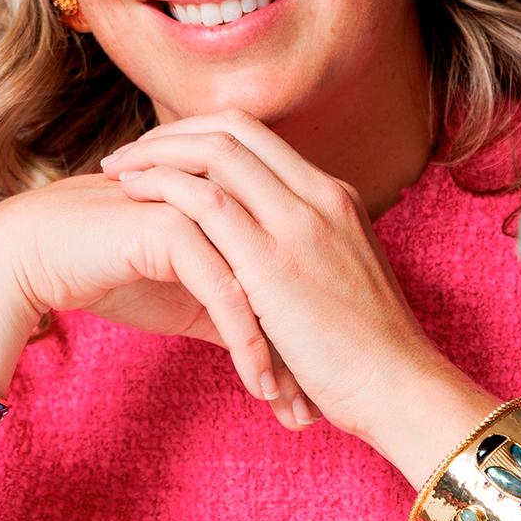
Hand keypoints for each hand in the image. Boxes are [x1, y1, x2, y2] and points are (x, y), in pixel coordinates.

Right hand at [0, 171, 312, 429]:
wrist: (34, 255)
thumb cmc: (107, 271)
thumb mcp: (187, 303)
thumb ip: (231, 311)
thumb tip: (272, 353)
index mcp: (239, 204)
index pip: (293, 269)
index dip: (310, 333)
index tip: (324, 391)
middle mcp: (228, 197)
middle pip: (290, 276)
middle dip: (309, 349)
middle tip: (323, 409)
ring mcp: (202, 206)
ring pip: (265, 286)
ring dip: (286, 352)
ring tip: (298, 407)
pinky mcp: (171, 226)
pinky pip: (225, 291)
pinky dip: (247, 343)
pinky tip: (258, 385)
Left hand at [95, 109, 478, 445]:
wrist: (404, 391)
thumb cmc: (369, 356)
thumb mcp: (338, 285)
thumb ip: (301, 259)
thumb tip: (256, 264)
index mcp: (334, 199)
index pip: (259, 136)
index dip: (201, 134)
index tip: (161, 153)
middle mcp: (320, 197)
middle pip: (233, 129)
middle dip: (171, 133)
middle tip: (127, 155)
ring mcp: (300, 224)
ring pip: (217, 153)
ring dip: (157, 155)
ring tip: (116, 173)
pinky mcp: (276, 262)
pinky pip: (208, 203)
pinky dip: (164, 189)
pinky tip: (132, 199)